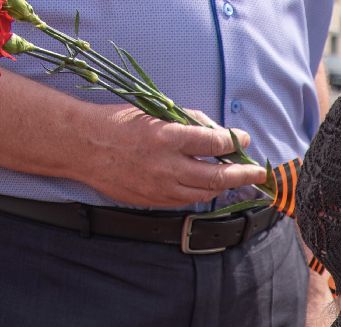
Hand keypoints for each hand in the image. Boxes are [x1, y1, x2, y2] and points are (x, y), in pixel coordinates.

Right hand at [75, 103, 268, 206]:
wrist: (82, 146)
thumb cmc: (117, 123)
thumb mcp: (153, 112)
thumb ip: (187, 122)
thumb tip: (218, 132)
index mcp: (167, 137)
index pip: (213, 142)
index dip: (233, 141)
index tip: (243, 139)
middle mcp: (167, 165)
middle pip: (218, 176)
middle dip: (243, 174)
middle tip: (259, 173)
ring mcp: (161, 187)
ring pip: (206, 191)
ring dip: (224, 185)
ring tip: (236, 177)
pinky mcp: (154, 200)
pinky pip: (187, 199)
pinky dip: (202, 191)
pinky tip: (207, 184)